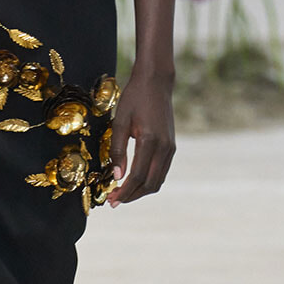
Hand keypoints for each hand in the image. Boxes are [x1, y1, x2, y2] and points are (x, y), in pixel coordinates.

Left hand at [106, 69, 175, 206]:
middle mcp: (164, 148)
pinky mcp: (171, 146)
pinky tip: (134, 181)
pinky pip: (161, 171)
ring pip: (158, 180)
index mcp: (150, 141)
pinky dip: (148, 180)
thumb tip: (117, 176)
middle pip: (150, 184)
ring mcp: (170, 148)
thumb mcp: (120, 122)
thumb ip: (117, 150)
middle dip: (132, 196)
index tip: (112, 199)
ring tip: (123, 194)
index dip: (124, 192)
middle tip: (115, 201)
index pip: (137, 177)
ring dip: (141, 191)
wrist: (156, 82)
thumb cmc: (134, 98)